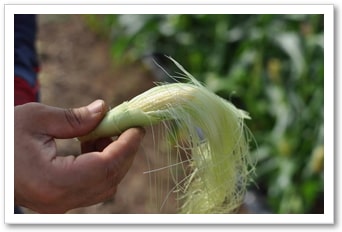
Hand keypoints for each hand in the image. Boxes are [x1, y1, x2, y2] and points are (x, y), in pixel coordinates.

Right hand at [14, 100, 144, 212]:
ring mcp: (60, 204)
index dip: (126, 146)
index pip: (105, 167)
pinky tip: (92, 142)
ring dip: (113, 157)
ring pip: (104, 184)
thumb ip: (75, 118)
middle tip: (128, 126)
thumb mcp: (35, 118)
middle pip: (109, 178)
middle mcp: (59, 200)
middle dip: (124, 150)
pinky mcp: (59, 200)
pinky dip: (101, 164)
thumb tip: (104, 110)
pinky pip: (93, 185)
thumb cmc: (4, 136)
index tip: (137, 127)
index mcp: (53, 182)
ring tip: (105, 131)